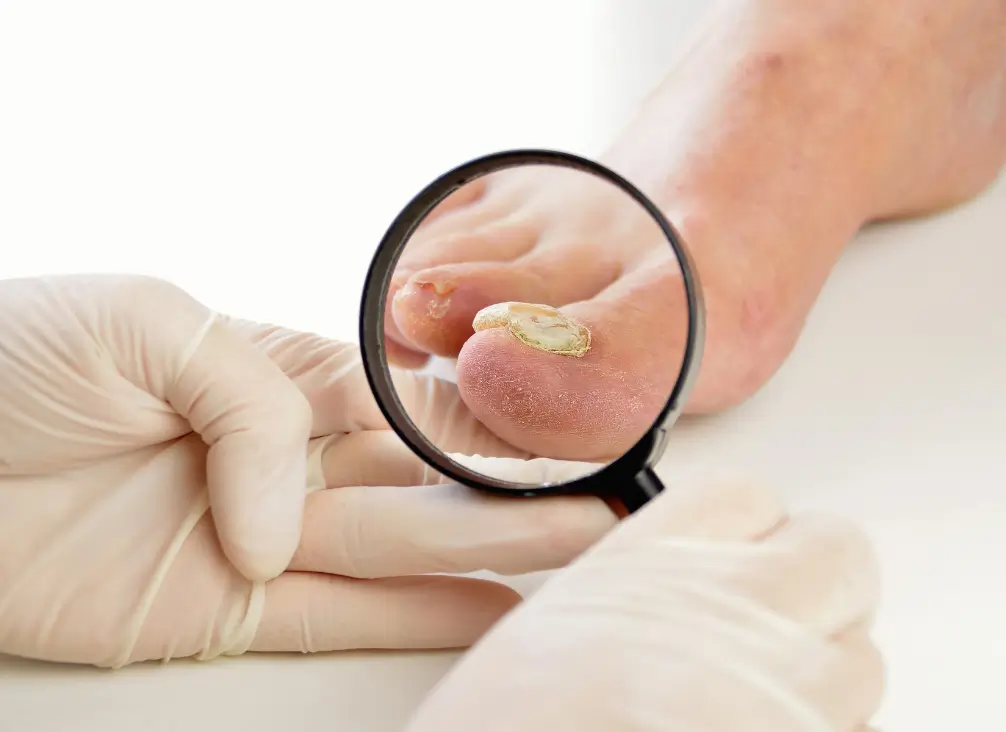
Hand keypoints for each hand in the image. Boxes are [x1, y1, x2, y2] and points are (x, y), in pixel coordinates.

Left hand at [0, 274, 615, 666]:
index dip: (486, 415)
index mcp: (281, 375)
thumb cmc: (11, 355)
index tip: (563, 425)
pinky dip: (416, 621)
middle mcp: (288, 460)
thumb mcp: (147, 323)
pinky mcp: (229, 610)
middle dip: (515, 489)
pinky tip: (487, 612)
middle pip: (424, 480)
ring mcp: (266, 538)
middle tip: (605, 497)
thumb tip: (290, 522)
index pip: (409, 399)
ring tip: (581, 553)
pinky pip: (341, 615)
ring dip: (491, 553)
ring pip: (401, 550)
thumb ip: (252, 405)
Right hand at [406, 475, 883, 731]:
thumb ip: (630, 592)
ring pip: (861, 657)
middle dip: (815, 582)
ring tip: (752, 711)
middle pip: (837, 550)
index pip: (743, 496)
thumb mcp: (545, 641)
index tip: (732, 556)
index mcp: (649, 565)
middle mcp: (733, 607)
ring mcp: (792, 686)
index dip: (745, 527)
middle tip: (770, 626)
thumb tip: (683, 589)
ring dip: (822, 678)